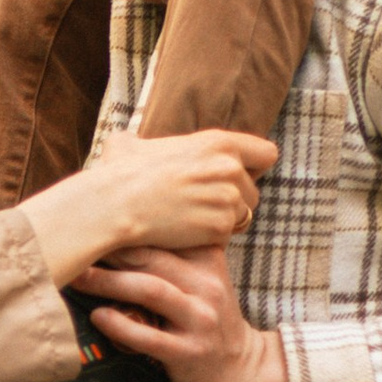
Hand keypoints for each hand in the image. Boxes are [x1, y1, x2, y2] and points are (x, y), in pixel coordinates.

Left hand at [77, 246, 292, 381]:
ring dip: (108, 282)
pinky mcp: (189, 352)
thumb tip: (118, 227)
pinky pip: (148, 336)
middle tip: (72, 246)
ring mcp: (200, 319)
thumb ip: (173, 255)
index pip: (165, 234)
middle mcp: (207, 286)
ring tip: (78, 279)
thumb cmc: (206, 320)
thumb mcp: (203, 280)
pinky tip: (97, 318)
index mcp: (208, 261)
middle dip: (108, 250)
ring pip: (150, 290)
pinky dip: (119, 325)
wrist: (241, 372)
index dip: (125, 226)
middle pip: (151, 256)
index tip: (91, 220)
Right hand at [93, 128, 275, 253]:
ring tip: (188, 218)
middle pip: (253, 192)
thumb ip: (147, 142)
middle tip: (198, 205)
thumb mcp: (135, 143)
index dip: (252, 168)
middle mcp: (231, 167)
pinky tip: (184, 231)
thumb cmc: (119, 173)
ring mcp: (228, 198)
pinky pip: (226, 237)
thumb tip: (129, 143)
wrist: (115, 204)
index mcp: (219, 142)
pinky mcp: (220, 226)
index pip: (267, 154)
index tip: (234, 177)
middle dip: (231, 201)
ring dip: (221, 221)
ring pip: (242, 217)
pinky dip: (209, 239)